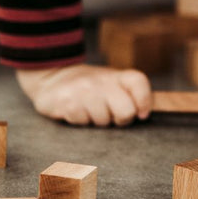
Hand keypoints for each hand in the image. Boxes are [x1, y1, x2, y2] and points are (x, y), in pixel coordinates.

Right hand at [16, 64, 151, 125]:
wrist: (52, 78)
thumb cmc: (89, 87)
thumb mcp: (110, 84)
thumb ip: (127, 94)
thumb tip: (144, 114)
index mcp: (115, 76)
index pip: (138, 81)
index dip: (145, 101)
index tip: (141, 114)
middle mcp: (101, 80)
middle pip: (126, 110)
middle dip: (121, 120)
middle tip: (111, 116)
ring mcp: (84, 90)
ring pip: (103, 121)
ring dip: (97, 121)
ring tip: (89, 110)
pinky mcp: (67, 101)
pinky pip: (83, 123)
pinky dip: (80, 121)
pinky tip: (76, 111)